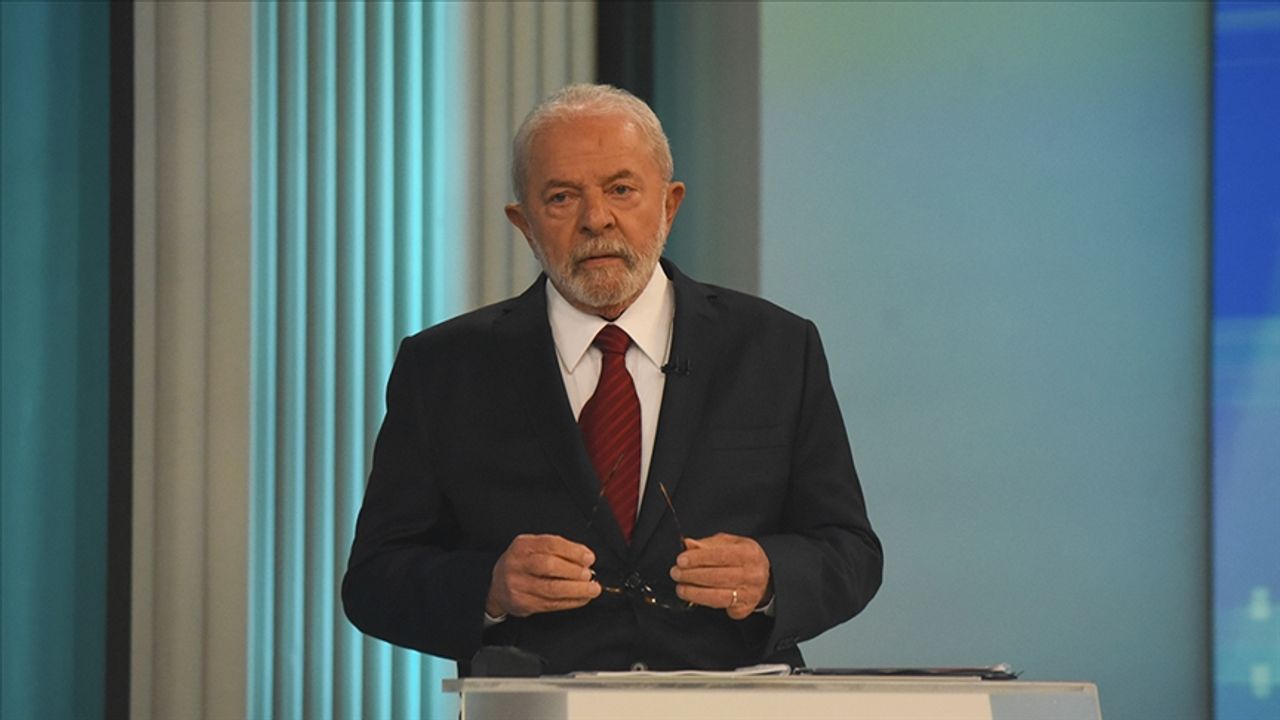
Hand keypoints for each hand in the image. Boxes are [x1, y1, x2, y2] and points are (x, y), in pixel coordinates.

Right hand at [486, 534, 600, 617]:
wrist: (498, 586)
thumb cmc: (524, 564)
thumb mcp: (536, 549)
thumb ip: (559, 549)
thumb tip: (586, 557)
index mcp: (523, 545)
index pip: (550, 544)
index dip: (573, 551)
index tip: (589, 558)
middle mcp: (517, 564)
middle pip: (548, 566)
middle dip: (573, 572)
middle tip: (589, 575)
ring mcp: (518, 585)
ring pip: (551, 589)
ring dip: (576, 590)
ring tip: (592, 589)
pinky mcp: (522, 603)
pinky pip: (551, 604)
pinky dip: (570, 602)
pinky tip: (582, 599)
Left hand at [669, 533, 771, 619]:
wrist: (766, 578)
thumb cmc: (744, 558)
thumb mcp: (730, 544)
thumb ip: (708, 544)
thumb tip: (688, 545)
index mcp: (749, 553)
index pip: (720, 555)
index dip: (698, 558)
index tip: (681, 560)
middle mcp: (752, 574)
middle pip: (717, 577)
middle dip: (692, 575)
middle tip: (676, 573)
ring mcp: (749, 594)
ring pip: (718, 596)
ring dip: (694, 593)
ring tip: (680, 588)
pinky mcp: (744, 608)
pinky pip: (721, 608)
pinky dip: (705, 603)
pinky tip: (694, 598)